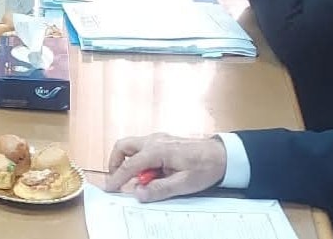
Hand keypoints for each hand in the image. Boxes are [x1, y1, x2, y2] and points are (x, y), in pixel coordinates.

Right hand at [106, 133, 226, 201]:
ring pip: (131, 146)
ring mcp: (158, 138)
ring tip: (139, 179)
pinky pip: (142, 148)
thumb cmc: (206, 167)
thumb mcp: (184, 184)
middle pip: (123, 147)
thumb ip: (159, 189)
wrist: (223, 154)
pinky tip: (152, 173)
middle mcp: (154, 140)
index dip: (117, 178)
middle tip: (119, 180)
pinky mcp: (163, 141)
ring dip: (129, 162)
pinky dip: (140, 160)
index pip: (129, 165)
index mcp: (157, 150)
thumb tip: (138, 193)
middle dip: (116, 163)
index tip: (109, 188)